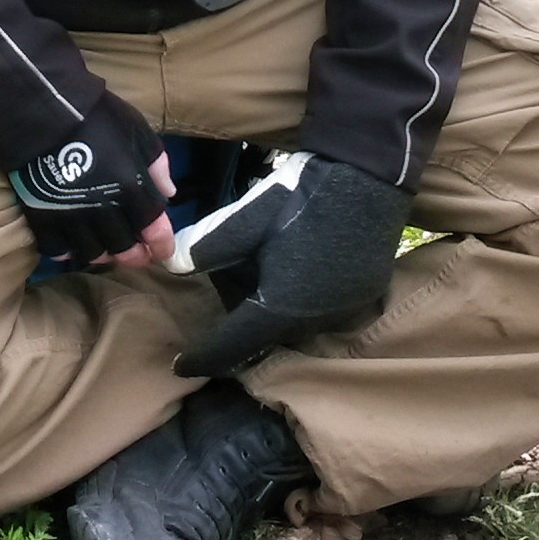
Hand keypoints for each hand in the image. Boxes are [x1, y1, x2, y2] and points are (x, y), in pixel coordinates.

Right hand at [7, 93, 174, 271]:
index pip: (153, 228)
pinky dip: (67, 252)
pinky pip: (56, 249)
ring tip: (106, 249)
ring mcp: (71, 217)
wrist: (44, 110)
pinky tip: (72, 244)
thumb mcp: (137, 130)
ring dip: (103, 255)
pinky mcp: (42, 218)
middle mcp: (103, 210)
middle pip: (123, 248)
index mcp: (131, 187)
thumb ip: (156, 163)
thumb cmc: (97, 116)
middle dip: (134, 256)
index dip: (161, 244)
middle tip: (136, 254)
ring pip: (91, 254)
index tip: (163, 251)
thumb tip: (168, 193)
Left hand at [170, 153, 410, 378]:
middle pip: (263, 329)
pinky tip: (302, 256)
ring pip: (292, 320)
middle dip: (243, 306)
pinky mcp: (364, 297)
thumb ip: (206, 250)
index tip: (181, 365)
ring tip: (271, 253)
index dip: (204, 357)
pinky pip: (321, 308)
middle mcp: (314, 322)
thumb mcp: (245, 221)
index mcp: (281, 309)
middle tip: (236, 261)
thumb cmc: (300, 198)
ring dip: (274, 300)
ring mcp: (343, 311)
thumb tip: (171, 265)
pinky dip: (303, 293)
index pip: (232, 346)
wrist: (367, 174)